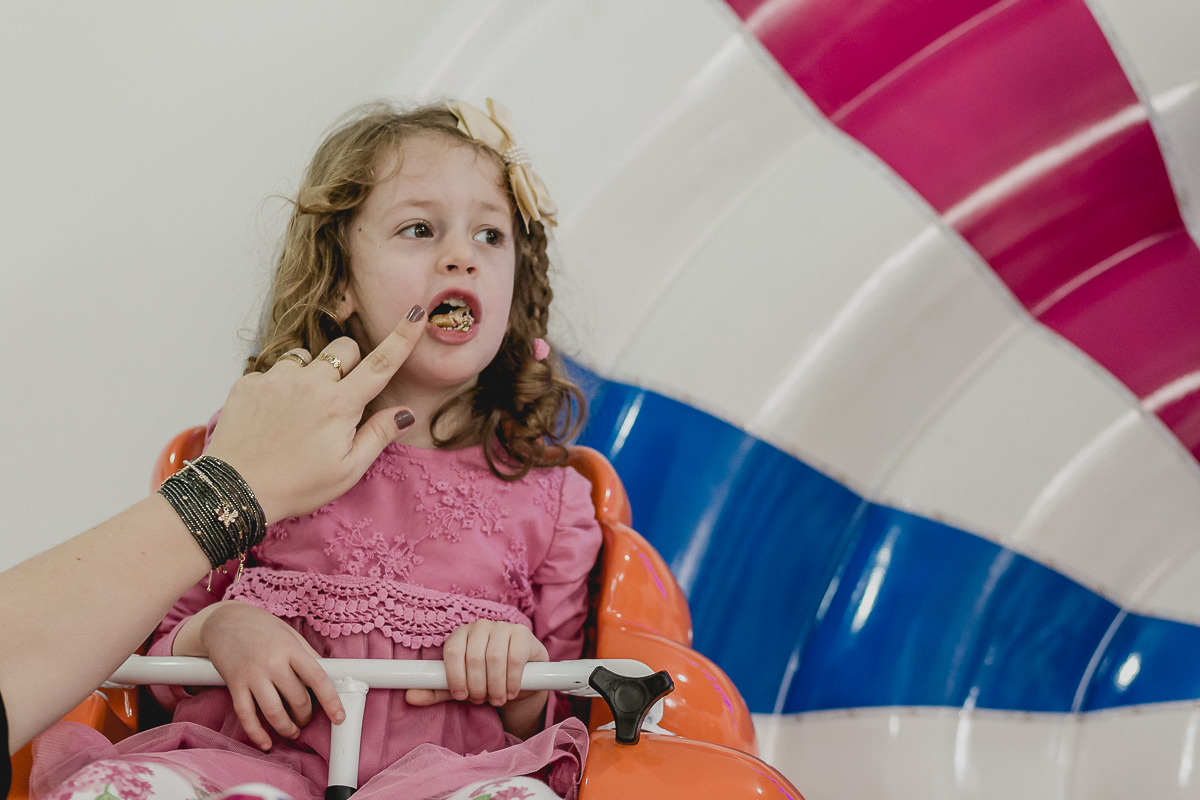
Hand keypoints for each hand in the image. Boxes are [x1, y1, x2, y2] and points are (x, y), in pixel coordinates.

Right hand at [175, 601, 343, 750]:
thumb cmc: (261, 627)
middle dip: (305, 716)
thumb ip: (307, 655)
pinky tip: (266, 743)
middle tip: (306, 718)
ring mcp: (252, 675)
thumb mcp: (290, 634)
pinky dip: (257, 733)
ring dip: (286, 728)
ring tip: (292, 731)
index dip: (331, 700)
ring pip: (274, 712)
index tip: (339, 717)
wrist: (223, 621)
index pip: (317, 677)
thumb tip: (329, 675)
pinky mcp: (234, 685)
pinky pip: (246, 716)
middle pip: (297, 699)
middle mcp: (272, 662)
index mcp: (291, 648)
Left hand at [205, 307, 425, 523]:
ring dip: (311, 374)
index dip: (403, 336)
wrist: (234, 490)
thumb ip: (378, 435)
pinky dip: (280, 387)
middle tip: (340, 398)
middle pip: (344, 349)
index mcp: (339, 405)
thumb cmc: (296, 485)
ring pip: (306, 357)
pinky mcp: (249, 382)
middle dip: (350, 364)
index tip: (416, 311)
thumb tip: (406, 413)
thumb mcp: (348, 470)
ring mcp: (276, 379)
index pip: (380, 363)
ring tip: (300, 410)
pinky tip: (274, 416)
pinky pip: (274, 371)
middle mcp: (309, 383)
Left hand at [406, 621, 548, 736]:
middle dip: (477, 686)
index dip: (455, 676)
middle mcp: (480, 626)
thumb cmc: (486, 678)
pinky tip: (511, 692)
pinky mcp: (522, 633)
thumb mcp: (461, 686)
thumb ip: (436, 690)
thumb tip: (409, 697)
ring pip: (494, 658)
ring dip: (495, 686)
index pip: (452, 651)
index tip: (461, 695)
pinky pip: (514, 658)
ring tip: (497, 699)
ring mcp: (502, 627)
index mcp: (461, 634)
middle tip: (482, 699)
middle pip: (473, 657)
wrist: (521, 677)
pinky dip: (511, 681)